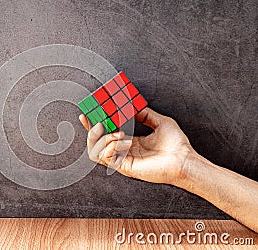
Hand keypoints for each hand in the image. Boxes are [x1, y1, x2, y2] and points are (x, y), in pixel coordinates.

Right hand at [79, 107, 193, 184]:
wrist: (185, 159)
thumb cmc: (176, 145)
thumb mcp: (160, 122)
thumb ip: (145, 114)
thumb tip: (132, 105)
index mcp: (129, 142)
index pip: (104, 134)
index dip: (92, 125)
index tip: (87, 115)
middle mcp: (123, 152)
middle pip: (95, 143)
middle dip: (91, 131)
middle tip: (97, 122)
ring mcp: (123, 161)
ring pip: (96, 151)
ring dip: (104, 139)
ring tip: (117, 133)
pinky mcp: (125, 168)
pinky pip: (108, 158)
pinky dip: (112, 146)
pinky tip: (124, 141)